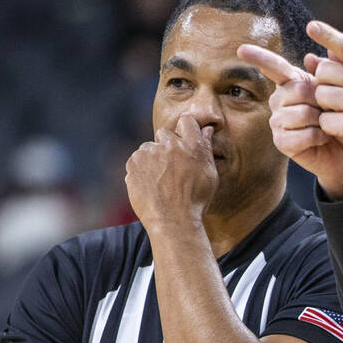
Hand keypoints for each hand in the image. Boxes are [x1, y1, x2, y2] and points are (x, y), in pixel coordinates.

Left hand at [125, 116, 216, 230]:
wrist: (173, 222)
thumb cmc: (195, 201)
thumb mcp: (209, 175)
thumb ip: (206, 148)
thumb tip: (206, 129)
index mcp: (192, 145)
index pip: (187, 121)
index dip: (184, 130)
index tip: (183, 142)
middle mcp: (170, 145)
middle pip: (164, 133)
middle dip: (166, 146)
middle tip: (170, 168)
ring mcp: (149, 153)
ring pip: (148, 148)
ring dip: (152, 159)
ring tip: (159, 181)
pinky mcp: (133, 163)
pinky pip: (136, 161)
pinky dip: (140, 170)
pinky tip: (150, 186)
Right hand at [236, 43, 342, 198]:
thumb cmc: (339, 116)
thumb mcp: (337, 90)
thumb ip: (327, 71)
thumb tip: (310, 57)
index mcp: (289, 83)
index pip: (273, 67)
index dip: (259, 57)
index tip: (241, 49)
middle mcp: (278, 100)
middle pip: (298, 90)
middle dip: (320, 101)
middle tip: (326, 111)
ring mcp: (277, 121)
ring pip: (303, 114)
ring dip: (321, 121)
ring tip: (324, 125)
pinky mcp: (281, 142)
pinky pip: (304, 135)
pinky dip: (319, 137)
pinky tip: (321, 138)